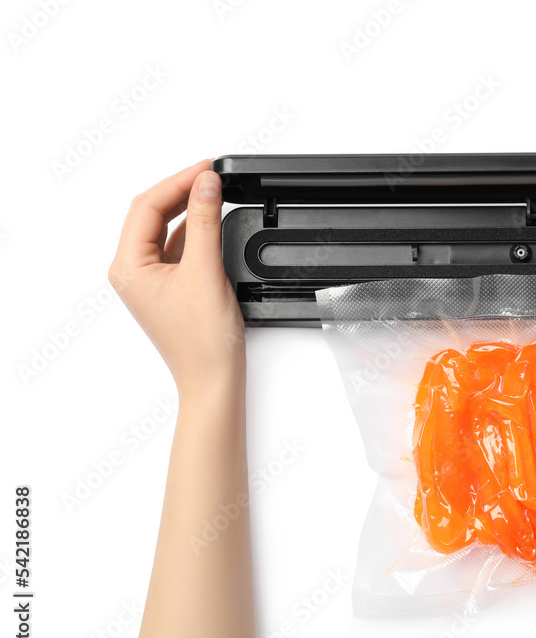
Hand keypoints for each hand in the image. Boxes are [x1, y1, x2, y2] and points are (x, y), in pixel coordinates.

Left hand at [109, 160, 244, 395]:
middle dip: (181, 191)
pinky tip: (213, 223)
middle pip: (152, 213)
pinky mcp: (169, 287)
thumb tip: (207, 184)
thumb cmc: (203, 340)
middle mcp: (132, 271)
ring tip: (215, 193)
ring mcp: (149, 280)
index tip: (207, 169)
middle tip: (211, 175)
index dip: (178, 181)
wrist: (213, 379)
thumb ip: (206, 221)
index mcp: (128, 266)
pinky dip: (195, 231)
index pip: (147, 206)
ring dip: (189, 209)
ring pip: (165, 229)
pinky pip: (178, 248)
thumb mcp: (206, 271)